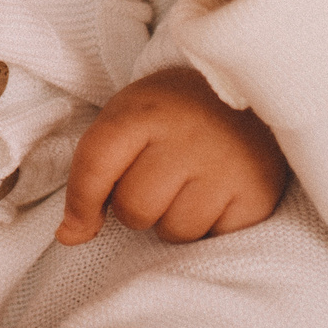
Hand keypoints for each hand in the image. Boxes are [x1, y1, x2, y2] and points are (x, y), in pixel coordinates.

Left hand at [57, 67, 288, 245]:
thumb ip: (92, 174)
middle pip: (135, 209)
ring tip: (188, 187)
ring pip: (175, 231)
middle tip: (156, 183)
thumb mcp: (127, 119)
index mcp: (144, 111)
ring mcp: (226, 164)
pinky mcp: (258, 192)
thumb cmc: (174, 113)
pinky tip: (217, 194)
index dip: (81, 203)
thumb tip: (69, 237)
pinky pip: (214, 239)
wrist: (248, 88)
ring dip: (174, 221)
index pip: (95, 165)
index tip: (76, 226)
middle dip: (136, 208)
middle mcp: (187, 135)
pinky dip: (209, 227)